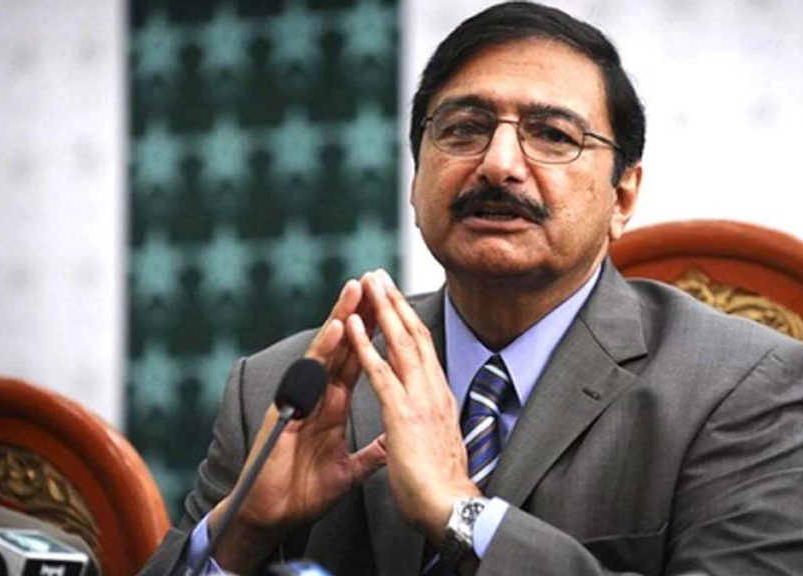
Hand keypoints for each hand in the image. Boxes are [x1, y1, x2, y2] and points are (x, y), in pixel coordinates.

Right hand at [210, 279, 387, 572]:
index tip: (392, 309)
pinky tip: (337, 330)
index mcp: (332, 407)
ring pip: (324, 352)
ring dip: (340, 319)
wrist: (273, 518)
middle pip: (342, 347)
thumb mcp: (350, 470)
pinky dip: (323, 353)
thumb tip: (396, 440)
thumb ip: (373, 452)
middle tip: (374, 280)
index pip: (358, 362)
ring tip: (356, 291)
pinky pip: (307, 375)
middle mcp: (317, 396)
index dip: (373, 337)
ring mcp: (301, 399)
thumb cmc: (304, 494)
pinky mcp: (287, 410)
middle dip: (357, 314)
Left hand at [346, 270, 480, 543]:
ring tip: (368, 283)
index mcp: (438, 399)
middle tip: (380, 275)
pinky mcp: (403, 414)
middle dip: (395, 302)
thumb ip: (424, 431)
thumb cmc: (440, 487)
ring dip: (382, 310)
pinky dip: (365, 346)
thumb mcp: (433, 449)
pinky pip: (380, 373)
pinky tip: (353, 325)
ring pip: (400, 344)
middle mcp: (433, 391)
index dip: (407, 321)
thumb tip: (421, 428)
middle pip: (414, 336)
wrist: (448, 507)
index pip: (422, 350)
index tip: (394, 299)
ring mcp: (420, 400)